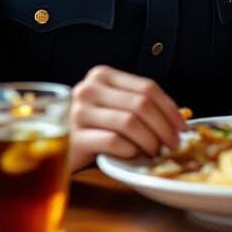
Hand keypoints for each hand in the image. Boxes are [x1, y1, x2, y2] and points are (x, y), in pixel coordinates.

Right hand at [69, 65, 187, 171]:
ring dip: (150, 140)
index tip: (182, 127)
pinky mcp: (74, 137)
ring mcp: (79, 112)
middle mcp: (89, 88)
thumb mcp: (114, 109)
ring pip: (130, 122)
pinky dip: (130, 150)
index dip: (170, 108)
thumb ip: (140, 107)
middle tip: (173, 145)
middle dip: (164, 127)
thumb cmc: (90, 129)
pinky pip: (113, 141)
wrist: (49, 150)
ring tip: (154, 153)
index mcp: (103, 75)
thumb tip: (182, 117)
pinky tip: (133, 155)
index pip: (147, 87)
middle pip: (141, 103)